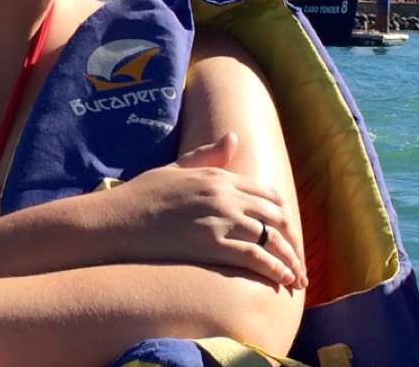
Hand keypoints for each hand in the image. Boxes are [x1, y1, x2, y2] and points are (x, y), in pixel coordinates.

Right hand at [97, 133, 306, 288]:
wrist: (119, 219)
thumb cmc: (144, 195)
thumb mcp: (177, 167)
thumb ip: (208, 154)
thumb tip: (234, 137)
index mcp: (218, 175)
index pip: (267, 193)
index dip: (283, 215)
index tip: (288, 234)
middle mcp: (225, 195)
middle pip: (276, 216)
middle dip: (293, 241)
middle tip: (299, 261)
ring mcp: (220, 219)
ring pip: (271, 238)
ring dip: (290, 259)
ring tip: (296, 278)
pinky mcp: (213, 245)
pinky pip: (256, 257)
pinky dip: (274, 269)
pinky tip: (282, 281)